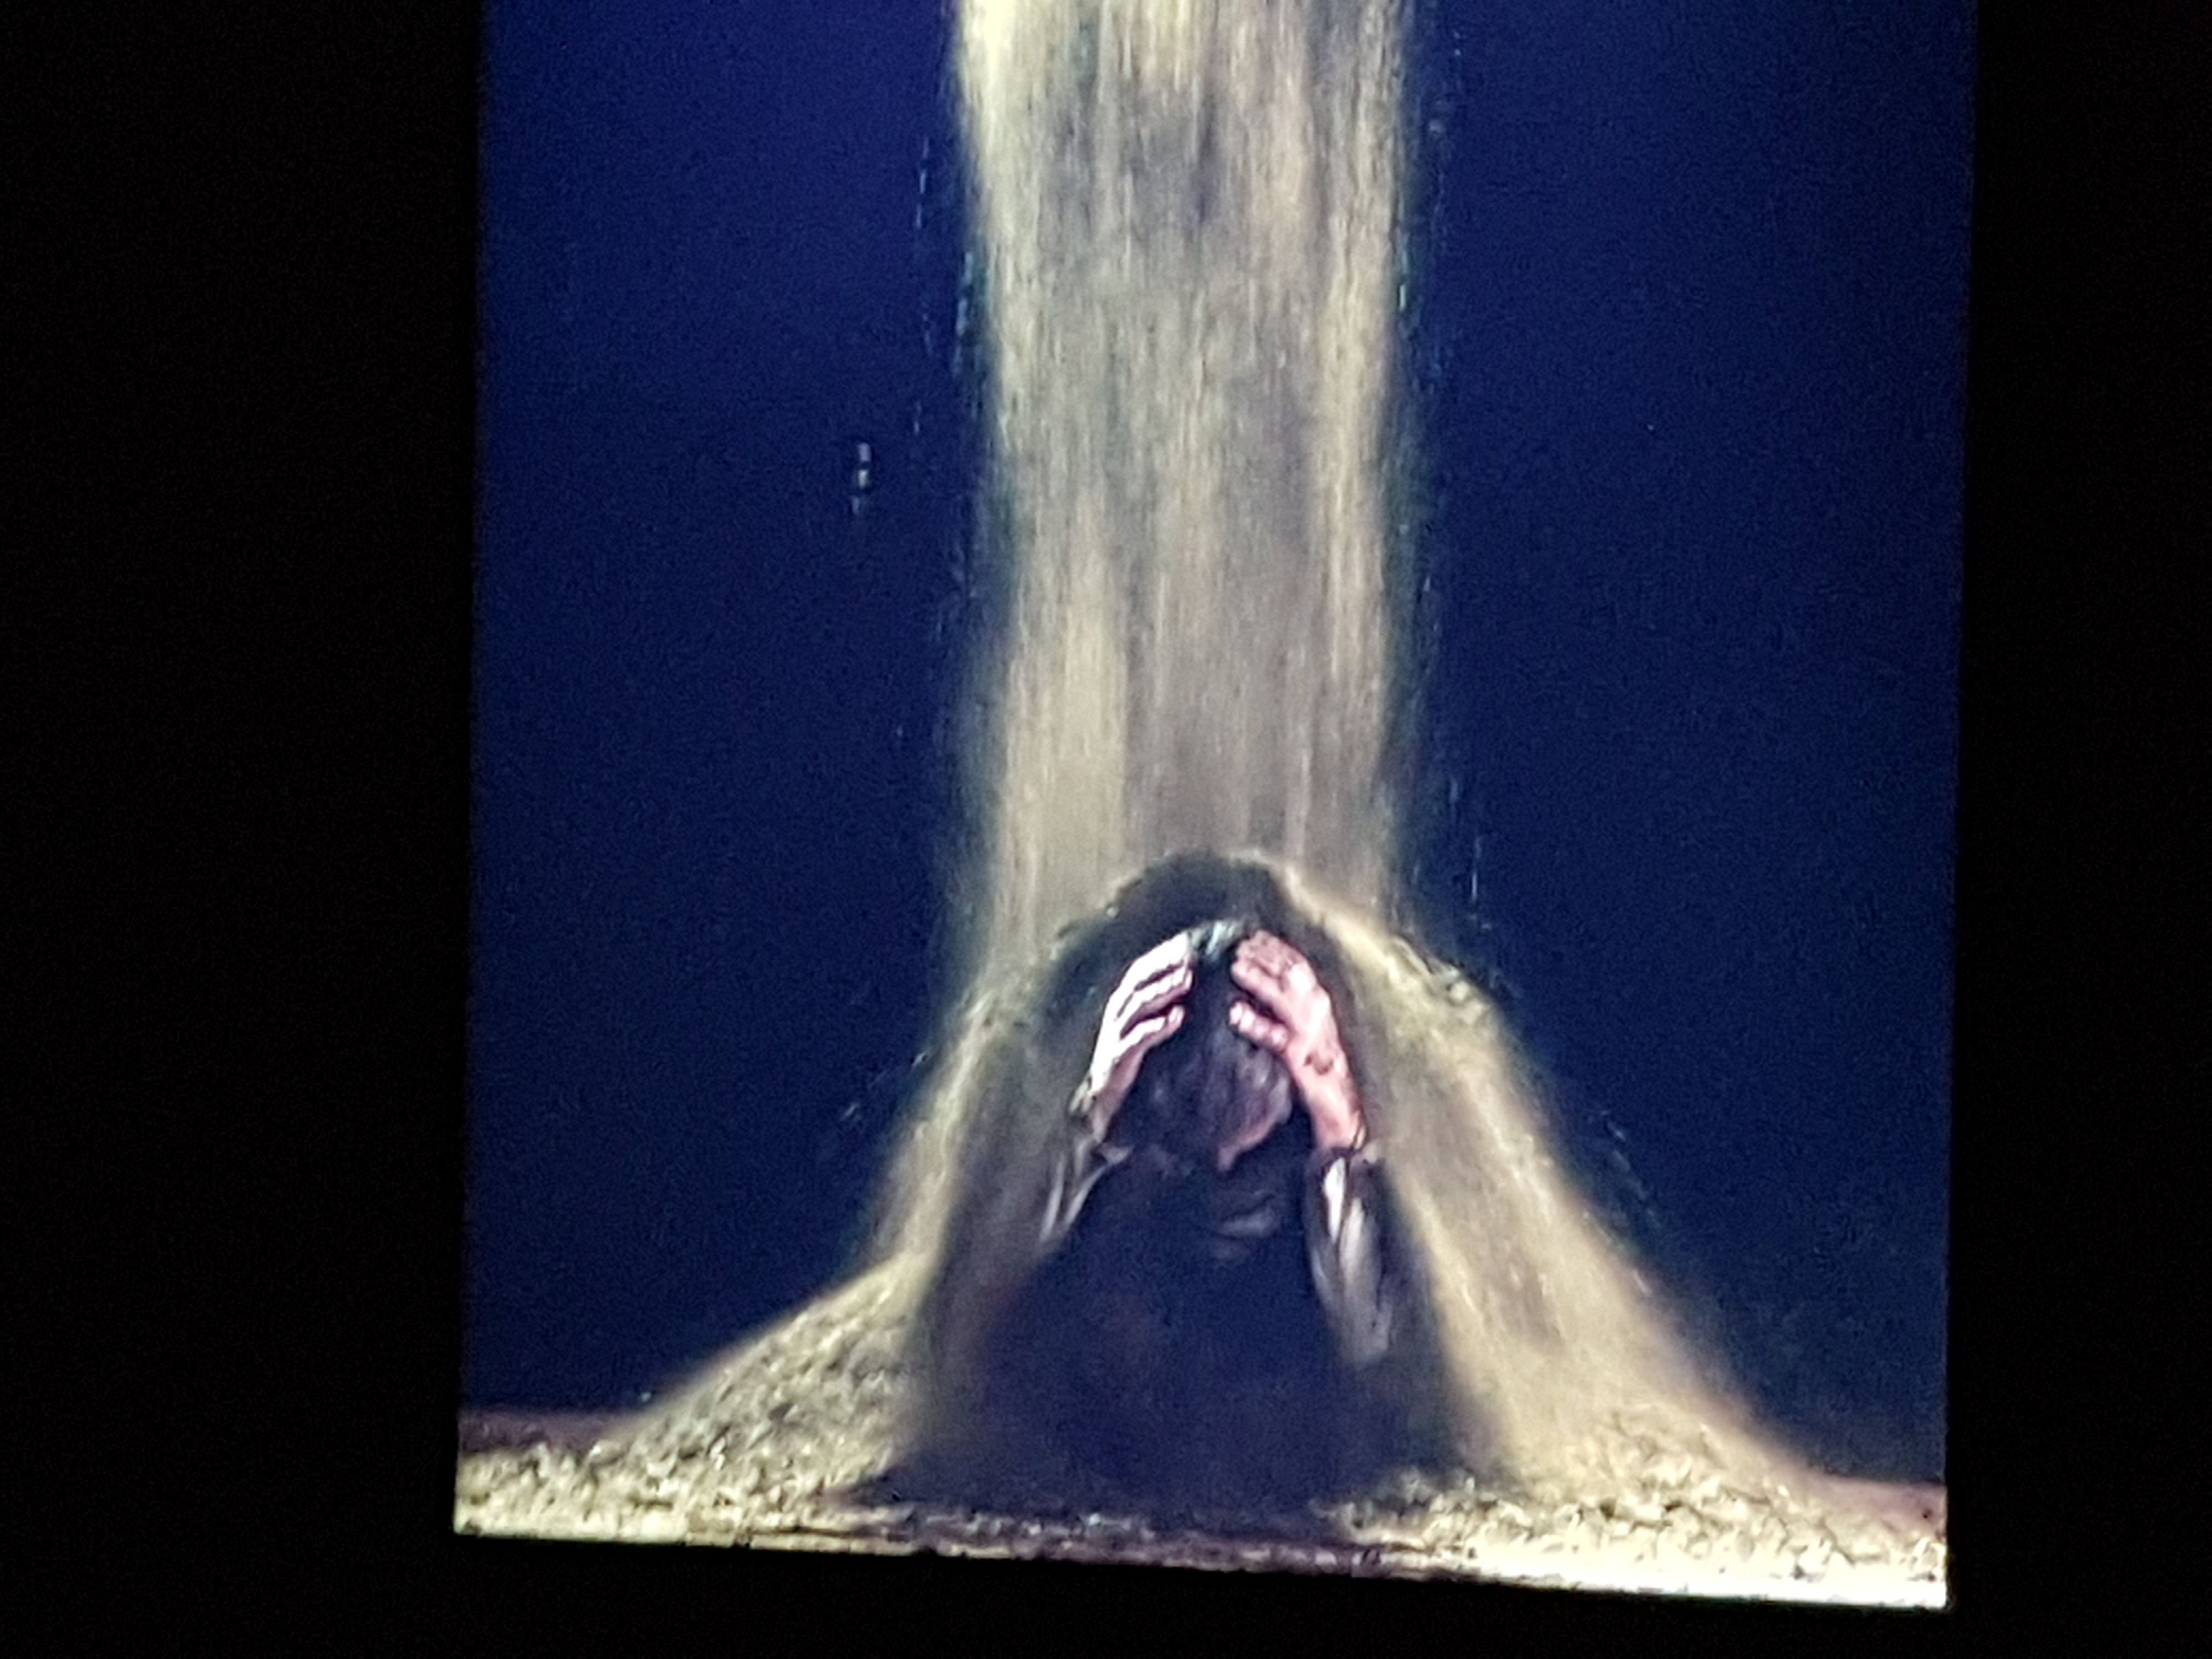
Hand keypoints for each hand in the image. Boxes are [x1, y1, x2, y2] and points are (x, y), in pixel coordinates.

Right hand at [1079, 931, 1194, 1137]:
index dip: (1165, 954)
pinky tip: (1176, 1018)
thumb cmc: (1133, 1059)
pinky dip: (1157, 1026)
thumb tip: (1193, 984)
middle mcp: (1118, 1011)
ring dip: (1164, 989)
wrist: (1106, 1100)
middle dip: (1166, 966)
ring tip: (1187, 979)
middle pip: (1141, 980)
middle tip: (1193, 955)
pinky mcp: (1120, 1056)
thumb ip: (1162, 1006)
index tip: (1191, 942)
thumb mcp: (1145, 1027)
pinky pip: (1139, 1038)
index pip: (1144, 969)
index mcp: (1125, 1001)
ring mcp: (1117, 1033)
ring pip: (1140, 1004)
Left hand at [1229, 932, 1364, 1153]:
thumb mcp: (1308, 1038)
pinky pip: (1277, 1038)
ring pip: (1287, 1000)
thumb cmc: (1321, 1077)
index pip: (1302, 969)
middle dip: (1268, 957)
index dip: (1279, 950)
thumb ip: (1292, 1014)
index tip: (1256, 936)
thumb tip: (1264, 986)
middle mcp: (1322, 1019)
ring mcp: (1314, 1040)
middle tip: (1241, 945)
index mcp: (1322, 1010)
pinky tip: (1235, 1013)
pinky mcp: (1303, 1063)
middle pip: (1296, 977)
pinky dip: (1256, 1023)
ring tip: (1237, 967)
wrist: (1342, 1118)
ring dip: (1262, 980)